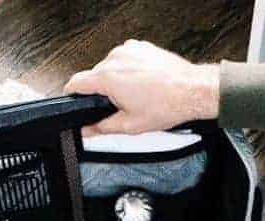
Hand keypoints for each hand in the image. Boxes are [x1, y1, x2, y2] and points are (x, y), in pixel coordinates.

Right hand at [63, 39, 219, 135]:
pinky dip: (130, 70)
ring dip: (117, 80)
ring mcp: (128, 49)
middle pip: (95, 76)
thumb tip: (87, 130)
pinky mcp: (140, 46)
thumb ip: (102, 127)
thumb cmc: (167, 105)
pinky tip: (144, 84)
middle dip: (102, 91)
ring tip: (138, 95)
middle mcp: (115, 59)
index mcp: (108, 77)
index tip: (73, 100)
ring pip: (111, 67)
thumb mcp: (131, 125)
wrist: (192, 90)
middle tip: (120, 106)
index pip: (76, 83)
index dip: (72, 94)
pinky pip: (126, 59)